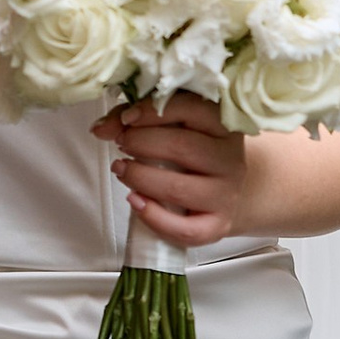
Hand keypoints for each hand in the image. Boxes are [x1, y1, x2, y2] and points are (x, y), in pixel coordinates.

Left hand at [94, 93, 250, 250]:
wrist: (238, 189)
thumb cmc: (199, 151)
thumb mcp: (180, 126)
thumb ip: (139, 118)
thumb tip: (102, 127)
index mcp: (224, 126)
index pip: (191, 108)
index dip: (153, 111)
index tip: (127, 118)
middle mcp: (231, 159)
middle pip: (182, 147)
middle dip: (140, 142)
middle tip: (122, 142)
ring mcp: (226, 195)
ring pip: (177, 188)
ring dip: (139, 177)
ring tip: (121, 168)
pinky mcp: (217, 225)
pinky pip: (184, 230)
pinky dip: (153, 217)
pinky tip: (135, 201)